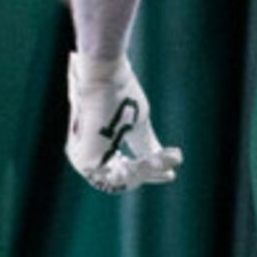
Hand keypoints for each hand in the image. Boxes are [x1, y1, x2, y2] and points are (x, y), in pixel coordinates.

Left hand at [65, 52, 182, 192]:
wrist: (105, 77)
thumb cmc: (119, 95)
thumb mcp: (137, 126)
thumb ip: (145, 146)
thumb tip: (169, 163)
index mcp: (92, 147)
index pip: (118, 171)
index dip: (146, 174)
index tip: (172, 174)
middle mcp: (84, 156)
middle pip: (122, 179)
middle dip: (150, 172)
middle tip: (174, 164)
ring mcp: (82, 160)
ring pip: (123, 179)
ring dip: (150, 170)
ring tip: (170, 158)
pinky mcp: (86, 163)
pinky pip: (120, 176)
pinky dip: (143, 169)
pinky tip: (158, 160)